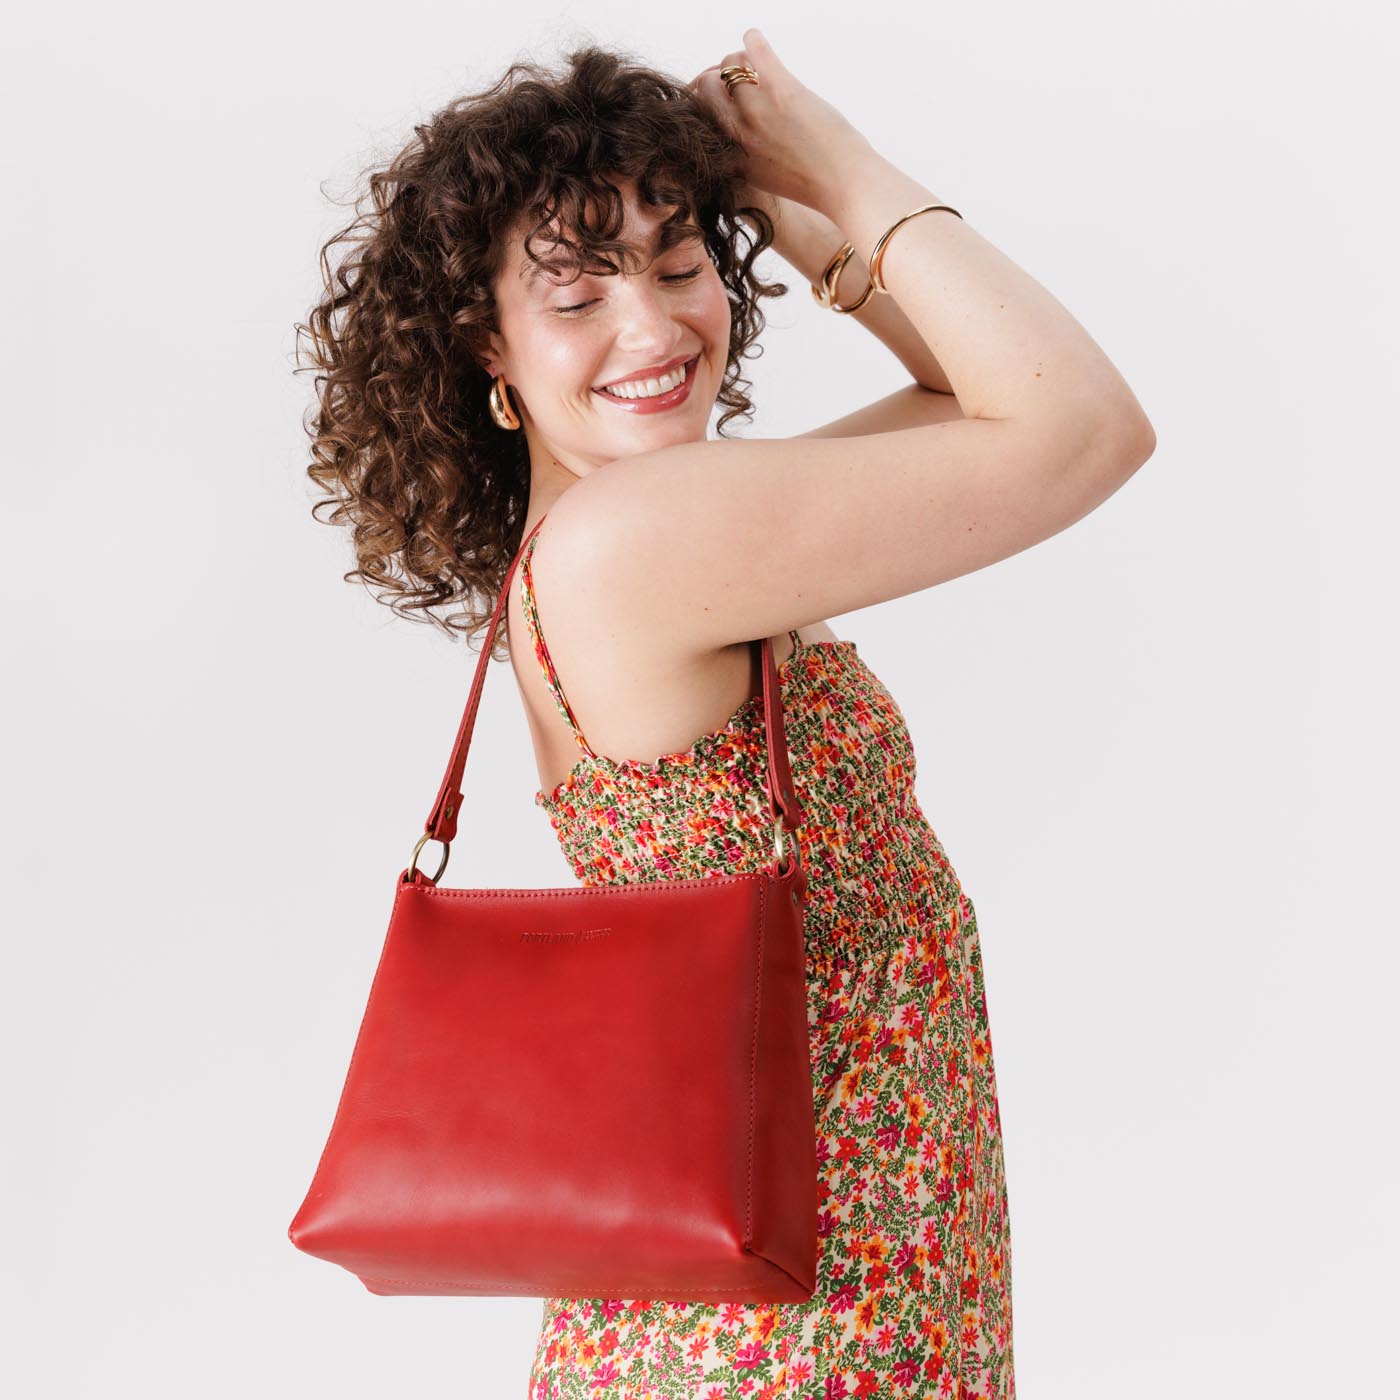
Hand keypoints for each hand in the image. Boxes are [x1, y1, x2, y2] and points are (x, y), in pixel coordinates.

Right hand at [688, 28, 872, 212]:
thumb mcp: (764, 175)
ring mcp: (757, 109)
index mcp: (730, 153)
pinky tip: (756, 39)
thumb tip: (737, 125)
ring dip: (741, 59)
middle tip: (737, 76)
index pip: (700, 113)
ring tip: (756, 63)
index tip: (720, 92)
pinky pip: (756, 50)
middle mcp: (737, 131)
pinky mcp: (782, 89)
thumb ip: (744, 151)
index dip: (708, 98)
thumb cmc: (810, 182)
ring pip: (731, 64)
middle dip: (718, 76)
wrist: (842, 182)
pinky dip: (754, 40)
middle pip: (707, 86)